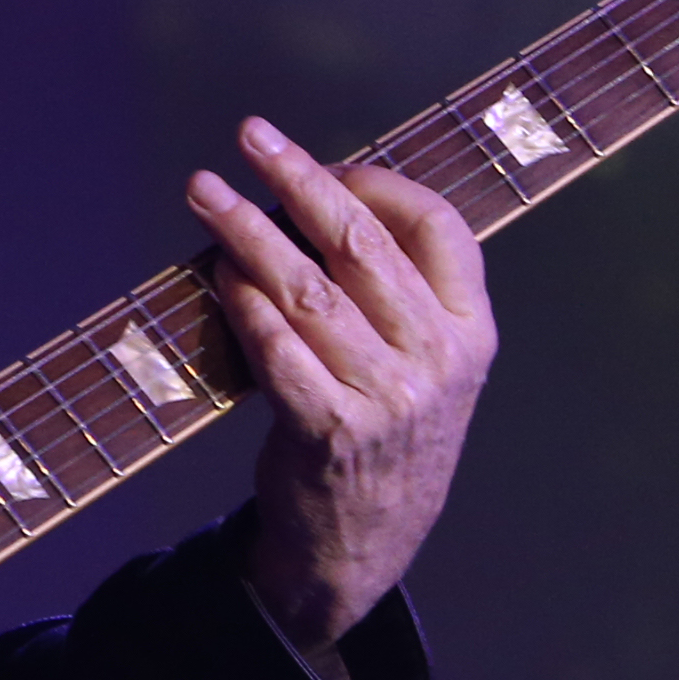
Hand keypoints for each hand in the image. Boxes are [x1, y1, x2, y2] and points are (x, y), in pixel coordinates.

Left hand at [186, 117, 496, 652]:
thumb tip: (317, 189)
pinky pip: (278, 350)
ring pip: (308, 290)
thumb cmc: (384, 430)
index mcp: (471, 332)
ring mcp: (387, 400)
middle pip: (361, 244)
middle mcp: (439, 362)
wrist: (365, 542)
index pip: (438, 226)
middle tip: (248, 136)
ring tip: (207, 193)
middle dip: (297, 178)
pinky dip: (245, 306)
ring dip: (248, 231)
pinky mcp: (330, 434)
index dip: (375, 182)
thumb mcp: (425, 364)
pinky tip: (220, 274)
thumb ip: (398, 291)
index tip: (321, 161)